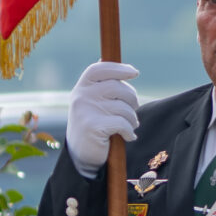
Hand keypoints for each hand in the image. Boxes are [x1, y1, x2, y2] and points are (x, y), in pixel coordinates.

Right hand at [67, 61, 139, 177]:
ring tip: (130, 125)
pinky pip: (122, 123)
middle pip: (117, 87)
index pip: (99, 69)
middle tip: (135, 108)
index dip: (118, 68)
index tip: (134, 72)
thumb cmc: (92, 125)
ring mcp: (86, 111)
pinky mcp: (93, 126)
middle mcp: (81, 96)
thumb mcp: (91, 101)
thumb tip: (110, 59)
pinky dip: (129, 131)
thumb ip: (100, 84)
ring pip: (123, 107)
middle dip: (132, 99)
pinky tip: (128, 136)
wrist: (80, 156)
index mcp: (81, 88)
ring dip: (132, 118)